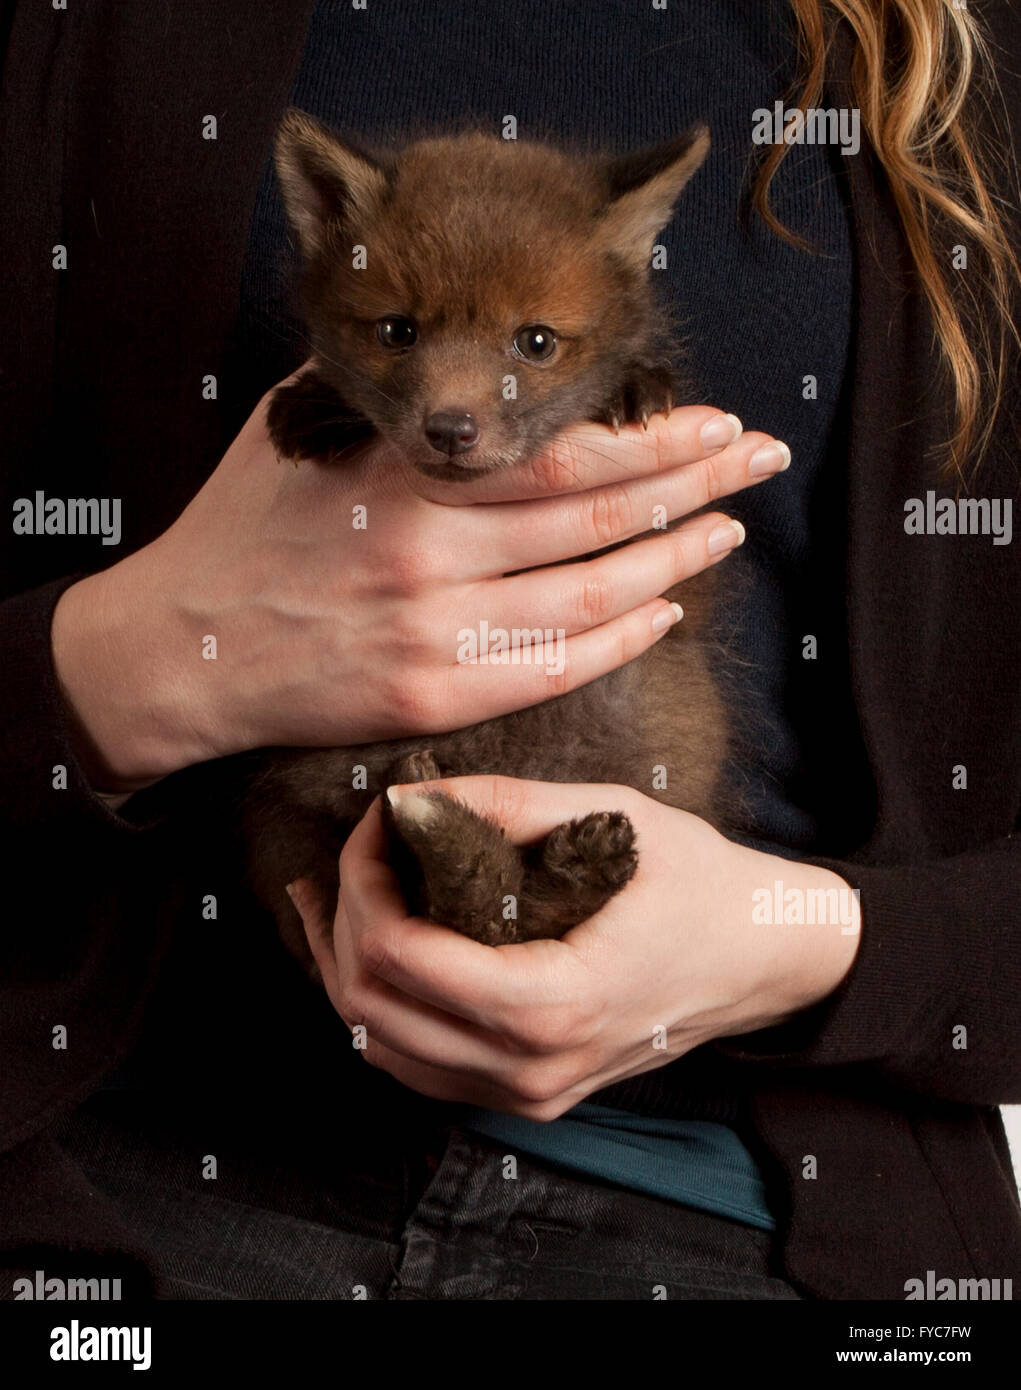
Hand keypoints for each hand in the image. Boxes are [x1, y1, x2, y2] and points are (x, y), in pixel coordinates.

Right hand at [51, 376, 789, 790]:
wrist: (181, 650)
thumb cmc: (239, 529)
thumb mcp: (296, 431)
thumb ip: (383, 397)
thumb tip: (458, 361)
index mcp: (401, 477)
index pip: (557, 454)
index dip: (652, 440)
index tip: (714, 420)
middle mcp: (429, 555)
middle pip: (596, 518)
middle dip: (695, 484)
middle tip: (760, 458)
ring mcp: (436, 636)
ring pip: (591, 596)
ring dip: (676, 561)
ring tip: (729, 530)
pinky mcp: (434, 700)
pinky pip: (554, 670)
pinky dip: (621, 639)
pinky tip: (666, 612)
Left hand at [288, 776, 860, 1118]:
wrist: (766, 958)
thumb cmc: (702, 884)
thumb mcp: (618, 820)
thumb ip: (509, 804)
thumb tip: (414, 796)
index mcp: (553, 1003)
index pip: (401, 956)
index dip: (365, 879)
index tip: (380, 822)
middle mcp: (531, 1068)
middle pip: (371, 1008)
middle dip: (344, 916)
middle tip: (360, 849)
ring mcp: (528, 1093)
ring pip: (380, 1048)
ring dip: (344, 967)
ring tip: (333, 894)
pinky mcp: (528, 1093)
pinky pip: (418, 1065)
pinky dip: (377, 1008)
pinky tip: (367, 948)